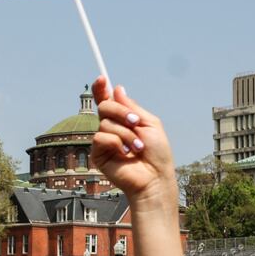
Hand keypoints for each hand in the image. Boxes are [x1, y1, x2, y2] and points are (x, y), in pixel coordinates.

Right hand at [87, 77, 175, 205]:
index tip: (101, 78)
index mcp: (124, 120)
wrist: (154, 177)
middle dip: (121, 112)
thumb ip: (132, 107)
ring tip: (137, 147)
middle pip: (104, 106)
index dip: (102, 89)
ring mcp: (104, 141)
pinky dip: (117, 143)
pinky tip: (125, 154)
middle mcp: (112, 128)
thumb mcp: (150, 124)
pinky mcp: (98, 154)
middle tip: (136, 122)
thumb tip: (117, 89)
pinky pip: (101, 138)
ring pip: (105, 123)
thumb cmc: (156, 154)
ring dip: (125, 133)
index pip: (108, 101)